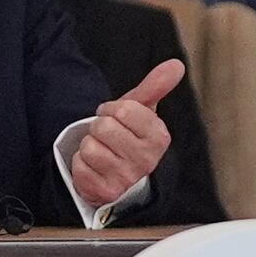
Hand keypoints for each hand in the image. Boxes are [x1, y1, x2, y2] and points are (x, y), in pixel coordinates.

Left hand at [66, 57, 183, 214]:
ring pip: (89, 147)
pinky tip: (94, 168)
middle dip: (99, 128)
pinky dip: (81, 164)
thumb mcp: (141, 110)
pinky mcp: (106, 192)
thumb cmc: (129, 137)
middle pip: (103, 127)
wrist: (119, 176)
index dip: (111, 109)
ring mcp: (127, 178)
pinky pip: (79, 167)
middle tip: (107, 137)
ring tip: (102, 152)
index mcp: (158, 137)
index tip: (115, 117)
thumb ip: (155, 86)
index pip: (123, 109)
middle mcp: (147, 160)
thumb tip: (176, 64)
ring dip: (88, 147)